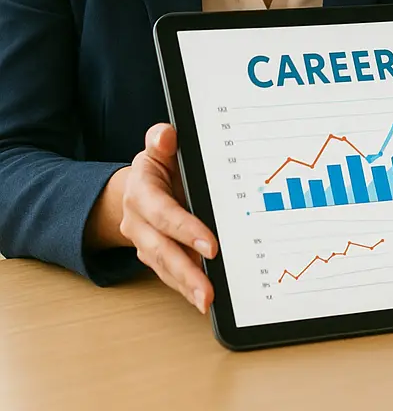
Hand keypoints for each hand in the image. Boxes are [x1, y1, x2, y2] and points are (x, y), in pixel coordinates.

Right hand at [119, 123, 217, 312]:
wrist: (140, 184)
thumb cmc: (159, 163)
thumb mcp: (159, 146)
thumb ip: (162, 139)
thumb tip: (166, 136)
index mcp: (140, 192)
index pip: (164, 214)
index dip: (185, 229)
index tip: (210, 245)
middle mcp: (137, 221)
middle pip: (161, 249)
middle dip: (185, 271)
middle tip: (208, 289)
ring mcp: (143, 241)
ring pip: (163, 267)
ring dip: (185, 286)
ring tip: (207, 300)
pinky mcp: (153, 255)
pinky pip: (168, 274)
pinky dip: (184, 287)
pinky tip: (201, 298)